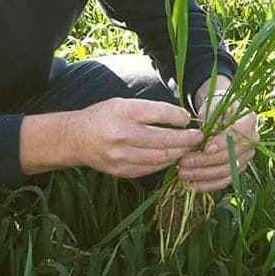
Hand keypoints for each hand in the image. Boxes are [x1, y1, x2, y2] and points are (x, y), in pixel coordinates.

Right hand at [38, 98, 203, 178]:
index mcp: (125, 112)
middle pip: (165, 139)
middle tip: (198, 137)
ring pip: (161, 158)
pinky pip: (151, 169)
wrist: (76, 139)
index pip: (160, 113)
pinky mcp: (122, 171)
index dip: (179, 117)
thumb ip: (150, 109)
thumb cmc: (104, 116)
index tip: (188, 119)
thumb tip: (181, 117)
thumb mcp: (124, 104)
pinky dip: (165, 163)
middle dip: (186, 139)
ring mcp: (122, 156)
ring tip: (188, 148)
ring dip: (179, 153)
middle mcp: (123, 134)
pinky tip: (172, 157)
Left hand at [179, 81, 257, 191]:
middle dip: (205, 161)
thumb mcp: (212, 107)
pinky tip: (190, 186)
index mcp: (248, 121)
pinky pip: (223, 181)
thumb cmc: (215, 108)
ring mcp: (246, 157)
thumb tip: (203, 138)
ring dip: (203, 175)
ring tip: (183, 173)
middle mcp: (252, 141)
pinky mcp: (238, 169)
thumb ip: (210, 120)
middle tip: (183, 161)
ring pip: (225, 171)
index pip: (237, 134)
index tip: (206, 148)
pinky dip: (207, 185)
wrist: (221, 115)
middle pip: (230, 156)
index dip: (222, 143)